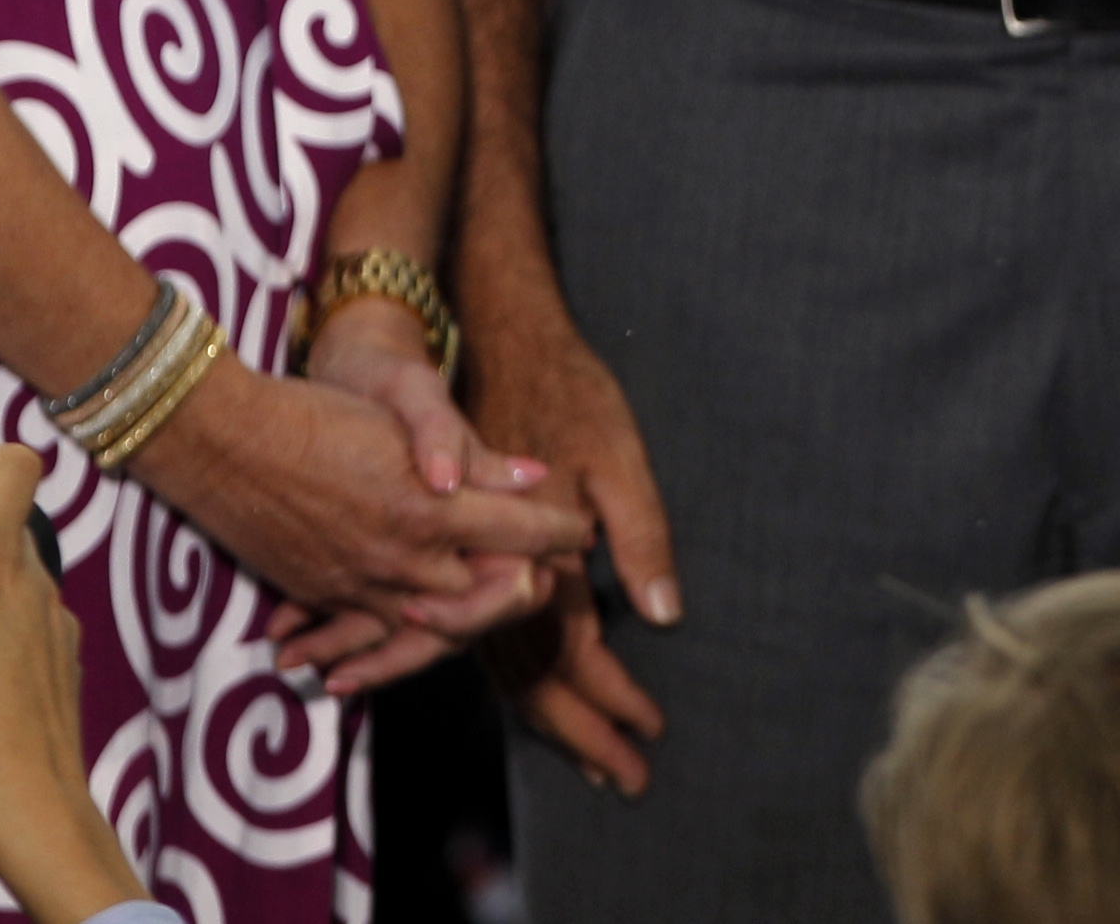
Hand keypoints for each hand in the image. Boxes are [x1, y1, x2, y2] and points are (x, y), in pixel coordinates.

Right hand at [124, 345, 585, 643]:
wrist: (229, 442)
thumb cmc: (320, 414)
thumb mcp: (405, 417)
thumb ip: (474, 453)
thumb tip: (538, 476)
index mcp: (433, 510)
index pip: (524, 534)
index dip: (563, 532)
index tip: (584, 530)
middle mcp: (404, 559)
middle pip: (488, 596)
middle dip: (523, 587)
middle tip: (547, 576)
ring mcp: (360, 586)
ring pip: (433, 629)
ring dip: (468, 624)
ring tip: (493, 614)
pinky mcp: (322, 596)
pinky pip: (371, 636)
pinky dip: (396, 645)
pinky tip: (428, 632)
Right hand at [465, 299, 678, 797]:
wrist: (490, 340)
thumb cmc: (568, 389)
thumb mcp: (619, 454)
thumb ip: (641, 534)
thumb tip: (666, 614)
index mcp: (539, 557)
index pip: (576, 656)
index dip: (613, 701)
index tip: (650, 736)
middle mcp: (493, 576)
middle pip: (533, 680)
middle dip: (581, 732)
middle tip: (625, 779)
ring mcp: (466, 568)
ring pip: (500, 668)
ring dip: (547, 715)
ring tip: (590, 756)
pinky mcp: (453, 555)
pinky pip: (475, 640)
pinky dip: (513, 679)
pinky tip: (535, 692)